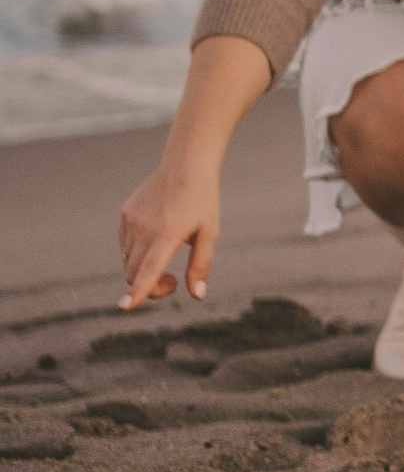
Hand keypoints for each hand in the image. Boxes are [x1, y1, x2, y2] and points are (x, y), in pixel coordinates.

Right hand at [115, 33, 270, 308]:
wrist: (186, 165)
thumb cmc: (203, 202)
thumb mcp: (210, 233)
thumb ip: (202, 265)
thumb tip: (197, 296)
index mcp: (168, 234)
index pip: (148, 269)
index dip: (138, 290)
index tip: (124, 306)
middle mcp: (145, 228)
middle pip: (133, 273)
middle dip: (150, 286)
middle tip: (174, 283)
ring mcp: (131, 220)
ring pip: (128, 260)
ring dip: (144, 269)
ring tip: (170, 255)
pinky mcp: (125, 214)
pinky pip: (125, 244)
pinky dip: (137, 252)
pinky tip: (158, 237)